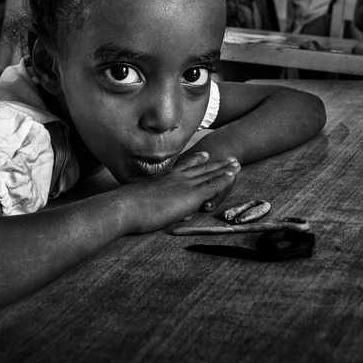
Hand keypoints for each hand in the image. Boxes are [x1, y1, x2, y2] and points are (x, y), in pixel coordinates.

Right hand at [118, 152, 239, 233]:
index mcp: (163, 178)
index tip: (204, 154)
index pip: (183, 167)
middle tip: (226, 157)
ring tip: (236, 162)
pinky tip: (234, 174)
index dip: (195, 160)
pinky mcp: (191, 195)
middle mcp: (175, 177)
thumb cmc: (125, 208)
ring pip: (209, 173)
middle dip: (214, 163)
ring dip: (224, 168)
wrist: (125, 207)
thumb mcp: (139, 200)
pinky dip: (225, 178)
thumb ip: (150, 200)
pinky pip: (212, 185)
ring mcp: (184, 184)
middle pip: (199, 168)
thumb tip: (154, 206)